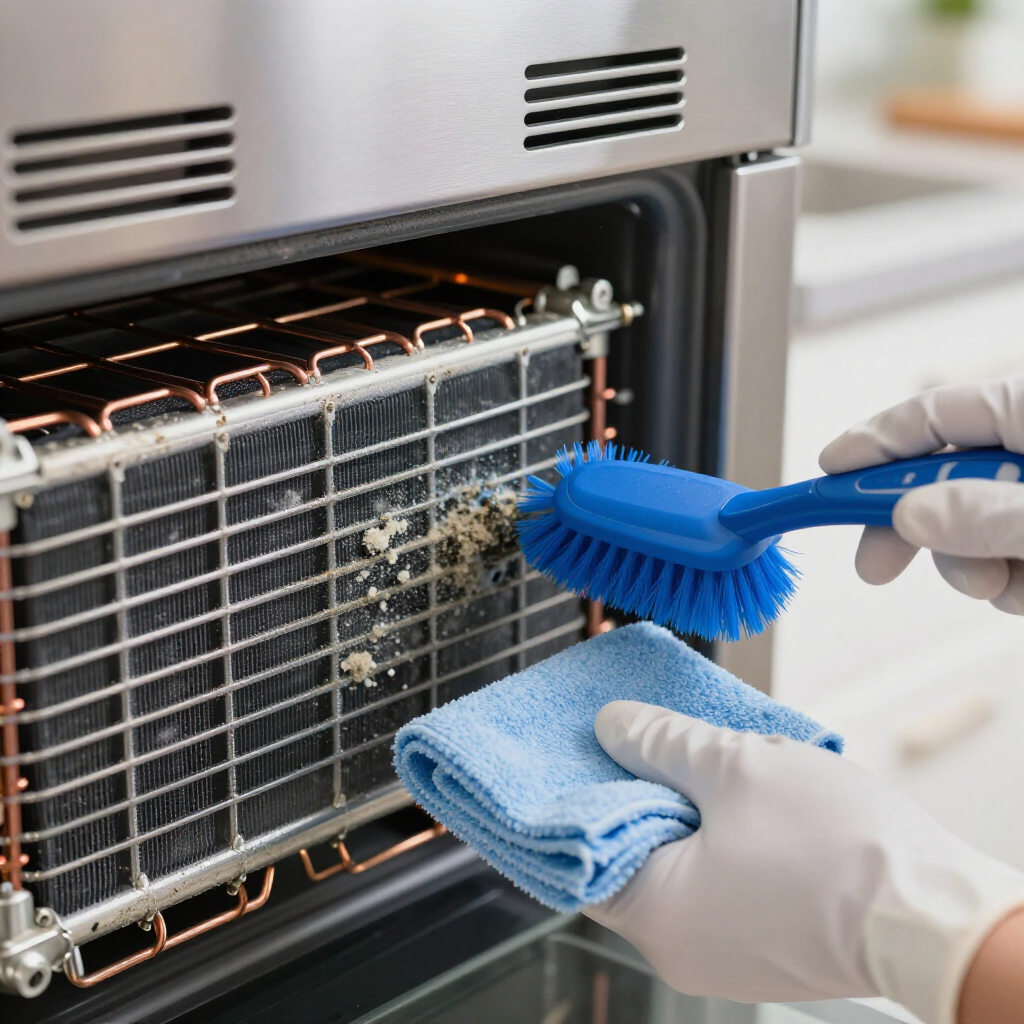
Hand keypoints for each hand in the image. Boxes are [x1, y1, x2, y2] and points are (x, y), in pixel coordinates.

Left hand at [583, 701, 1023, 1023]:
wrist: (937, 916)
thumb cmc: (834, 848)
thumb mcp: (733, 768)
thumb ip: (661, 742)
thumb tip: (612, 726)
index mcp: (654, 914)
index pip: (583, 848)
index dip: (586, 789)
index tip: (593, 745)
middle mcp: (678, 948)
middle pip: (634, 851)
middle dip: (646, 789)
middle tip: (656, 735)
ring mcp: (723, 953)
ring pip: (682, 863)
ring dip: (691, 809)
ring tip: (711, 758)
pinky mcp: (763, 946)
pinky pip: (720, 882)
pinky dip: (722, 838)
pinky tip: (746, 798)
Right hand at [818, 379, 1023, 612]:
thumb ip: (984, 516)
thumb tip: (910, 516)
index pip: (934, 414)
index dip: (875, 442)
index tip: (829, 471)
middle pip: (947, 474)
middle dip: (916, 527)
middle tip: (875, 566)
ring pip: (978, 520)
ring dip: (974, 564)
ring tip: (1005, 588)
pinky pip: (1011, 546)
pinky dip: (1012, 576)